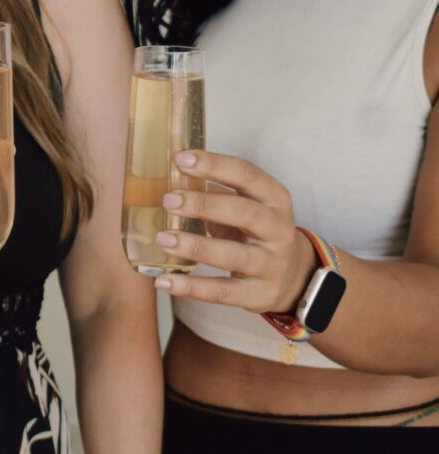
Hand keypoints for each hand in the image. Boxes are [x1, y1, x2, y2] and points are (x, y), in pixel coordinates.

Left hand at [150, 150, 316, 313]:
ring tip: (162, 239)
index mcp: (273, 198)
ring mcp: (270, 263)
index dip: (214, 165)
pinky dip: (191, 287)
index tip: (181, 158)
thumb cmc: (255, 230)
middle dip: (204, 205)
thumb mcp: (246, 204)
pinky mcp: (258, 294)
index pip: (246, 174)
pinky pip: (222, 292)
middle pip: (244, 212)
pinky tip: (164, 281)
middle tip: (168, 200)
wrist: (292, 275)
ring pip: (233, 254)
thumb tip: (164, 177)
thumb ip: (214, 190)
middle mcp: (277, 229)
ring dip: (195, 246)